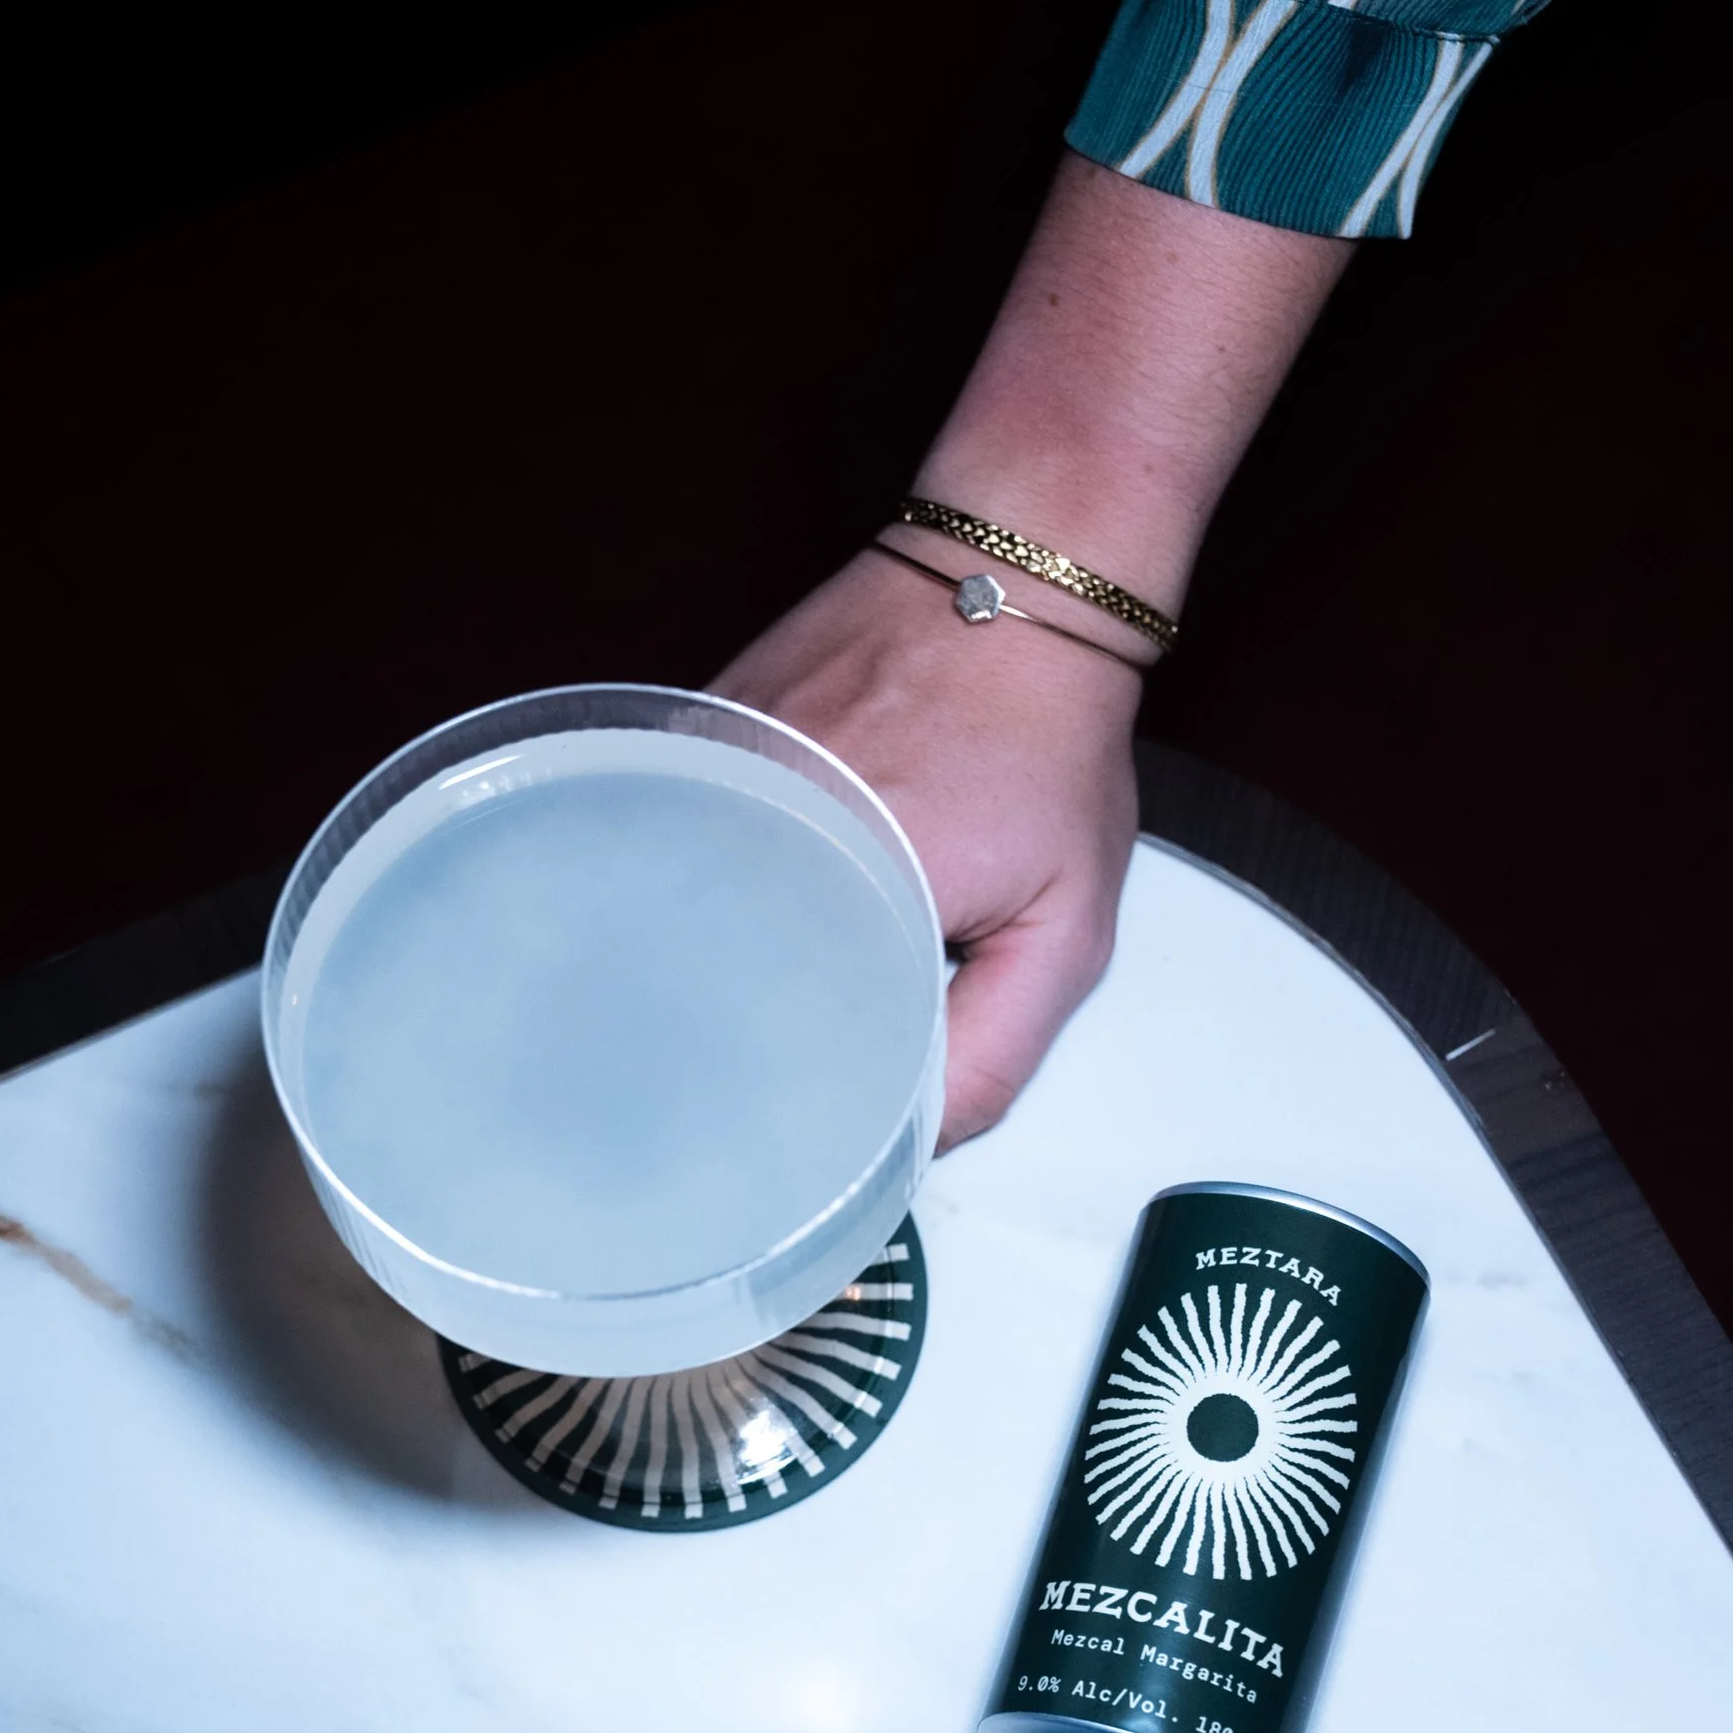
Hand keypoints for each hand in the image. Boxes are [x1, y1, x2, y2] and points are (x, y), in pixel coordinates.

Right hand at [713, 155, 1350, 1147]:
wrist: (1011, 577)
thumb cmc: (1046, 736)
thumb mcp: (1066, 925)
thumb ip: (992, 1052)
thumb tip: (910, 1145)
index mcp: (838, 885)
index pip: (745, 1050)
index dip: (749, 1117)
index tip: (760, 1155)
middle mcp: (750, 825)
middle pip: (683, 989)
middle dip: (707, 1054)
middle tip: (727, 1105)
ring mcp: (708, 773)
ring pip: (665, 919)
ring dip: (692, 969)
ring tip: (718, 1010)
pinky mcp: (690, 738)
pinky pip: (667, 847)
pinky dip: (688, 891)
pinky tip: (717, 919)